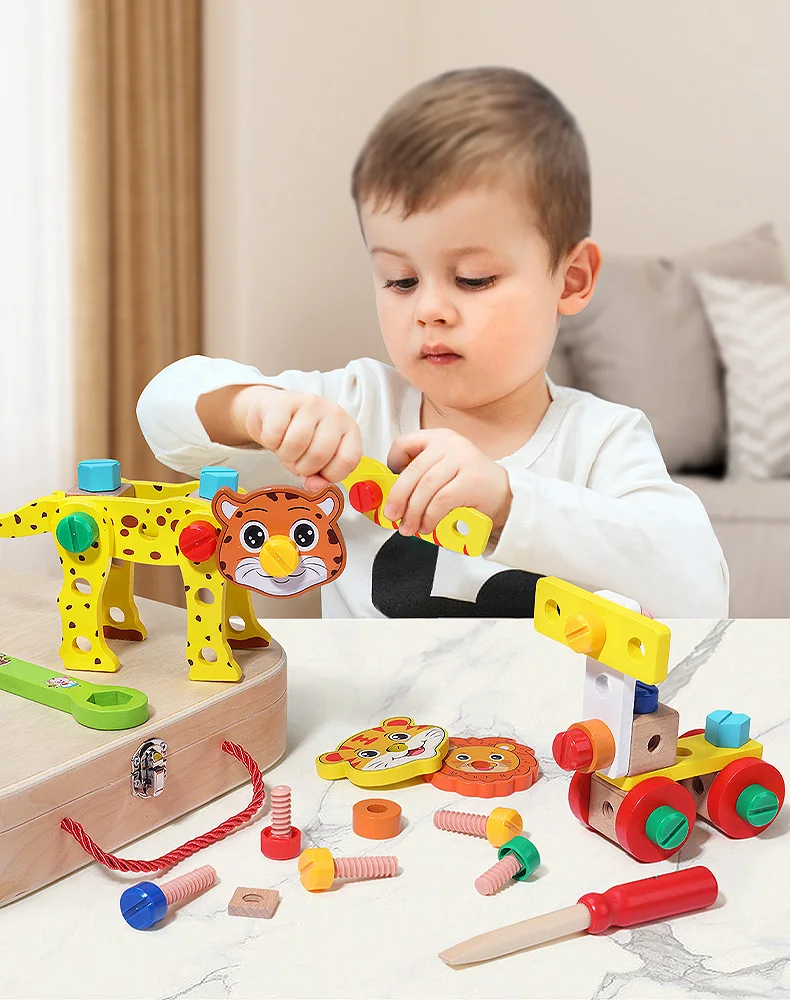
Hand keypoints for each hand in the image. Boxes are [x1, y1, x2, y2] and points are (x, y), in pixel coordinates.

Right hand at [233, 385, 362, 486]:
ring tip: (286, 448)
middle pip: (319, 453)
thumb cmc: (300, 439)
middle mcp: (335, 414)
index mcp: (349, 431)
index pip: (348, 460)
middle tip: (297, 460)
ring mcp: (311, 404)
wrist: (275, 413)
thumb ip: (319, 478)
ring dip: (285, 455)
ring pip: (296, 443)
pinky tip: (275, 436)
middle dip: (303, 467)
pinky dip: (270, 442)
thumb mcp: (315, 463)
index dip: (330, 475)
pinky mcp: (286, 401)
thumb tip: (315, 486)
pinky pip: (275, 433)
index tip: (319, 473)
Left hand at [383, 429, 511, 536]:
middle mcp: (450, 444)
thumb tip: (392, 496)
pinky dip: (430, 517)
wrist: (507, 494)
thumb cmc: (472, 485)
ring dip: (413, 512)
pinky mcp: (470, 480)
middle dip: (398, 498)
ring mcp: (462, 460)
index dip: (392, 463)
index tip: (389, 484)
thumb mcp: (445, 470)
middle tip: (392, 515)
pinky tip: (428, 525)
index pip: (404, 443)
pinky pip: (440, 501)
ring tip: (410, 527)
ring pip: (424, 488)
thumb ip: (422, 475)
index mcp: (440, 438)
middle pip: (413, 471)